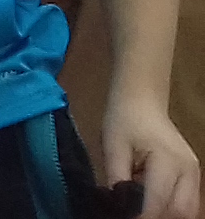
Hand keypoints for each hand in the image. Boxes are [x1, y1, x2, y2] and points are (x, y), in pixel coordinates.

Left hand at [99, 90, 198, 218]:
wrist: (142, 101)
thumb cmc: (125, 120)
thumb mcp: (113, 147)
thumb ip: (116, 178)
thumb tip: (116, 204)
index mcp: (168, 160)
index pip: (159, 200)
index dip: (143, 216)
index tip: (125, 218)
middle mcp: (188, 170)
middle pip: (182, 211)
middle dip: (159, 218)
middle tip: (135, 216)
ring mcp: (194, 173)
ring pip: (189, 210)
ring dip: (167, 215)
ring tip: (142, 209)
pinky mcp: (193, 175)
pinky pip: (188, 201)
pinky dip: (172, 208)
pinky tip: (151, 202)